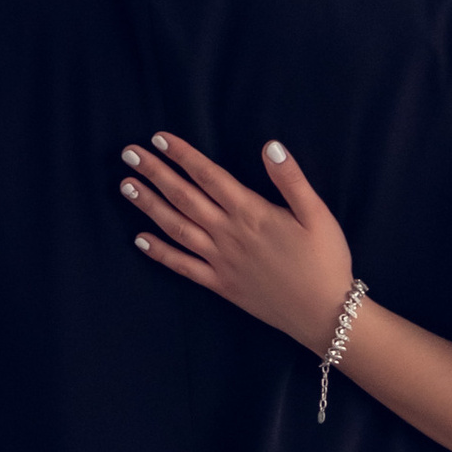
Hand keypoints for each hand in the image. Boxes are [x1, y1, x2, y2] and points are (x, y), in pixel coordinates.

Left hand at [120, 131, 354, 351]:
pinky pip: (183, 267)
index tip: (159, 138)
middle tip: (129, 154)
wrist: (323, 313)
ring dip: (149, 206)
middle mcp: (229, 234)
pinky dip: (159, 253)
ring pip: (176, 228)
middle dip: (155, 174)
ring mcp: (220, 261)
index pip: (209, 176)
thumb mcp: (317, 215)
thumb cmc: (325, 260)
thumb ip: (291, 180)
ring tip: (126, 187)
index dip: (183, 156)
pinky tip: (139, 240)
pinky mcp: (220, 284)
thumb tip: (270, 145)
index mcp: (251, 213)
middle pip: (184, 197)